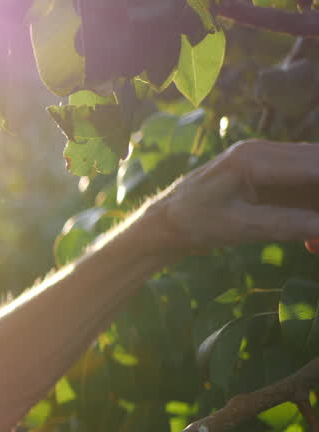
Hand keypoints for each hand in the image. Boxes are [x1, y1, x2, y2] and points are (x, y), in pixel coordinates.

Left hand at [144, 140, 318, 254]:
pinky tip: (311, 241)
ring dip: (318, 207)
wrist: (164, 221)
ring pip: (314, 176)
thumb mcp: (241, 228)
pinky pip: (302, 185)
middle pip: (317, 165)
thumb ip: (287, 224)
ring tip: (315, 244)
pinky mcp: (266, 172)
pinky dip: (311, 210)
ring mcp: (265, 159)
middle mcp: (263, 150)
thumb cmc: (193, 223)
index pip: (314, 167)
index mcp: (253, 159)